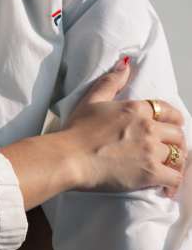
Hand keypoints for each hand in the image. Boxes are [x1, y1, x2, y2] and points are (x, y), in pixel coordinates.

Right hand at [63, 59, 185, 195]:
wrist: (70, 157)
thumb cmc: (77, 130)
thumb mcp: (92, 99)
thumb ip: (112, 81)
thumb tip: (125, 65)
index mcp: (136, 109)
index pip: (169, 111)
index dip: (173, 120)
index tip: (172, 127)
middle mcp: (148, 127)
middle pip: (177, 134)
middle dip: (175, 142)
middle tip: (168, 150)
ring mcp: (151, 150)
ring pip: (179, 155)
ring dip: (175, 162)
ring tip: (168, 168)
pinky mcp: (150, 172)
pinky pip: (175, 176)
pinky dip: (173, 181)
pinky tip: (166, 185)